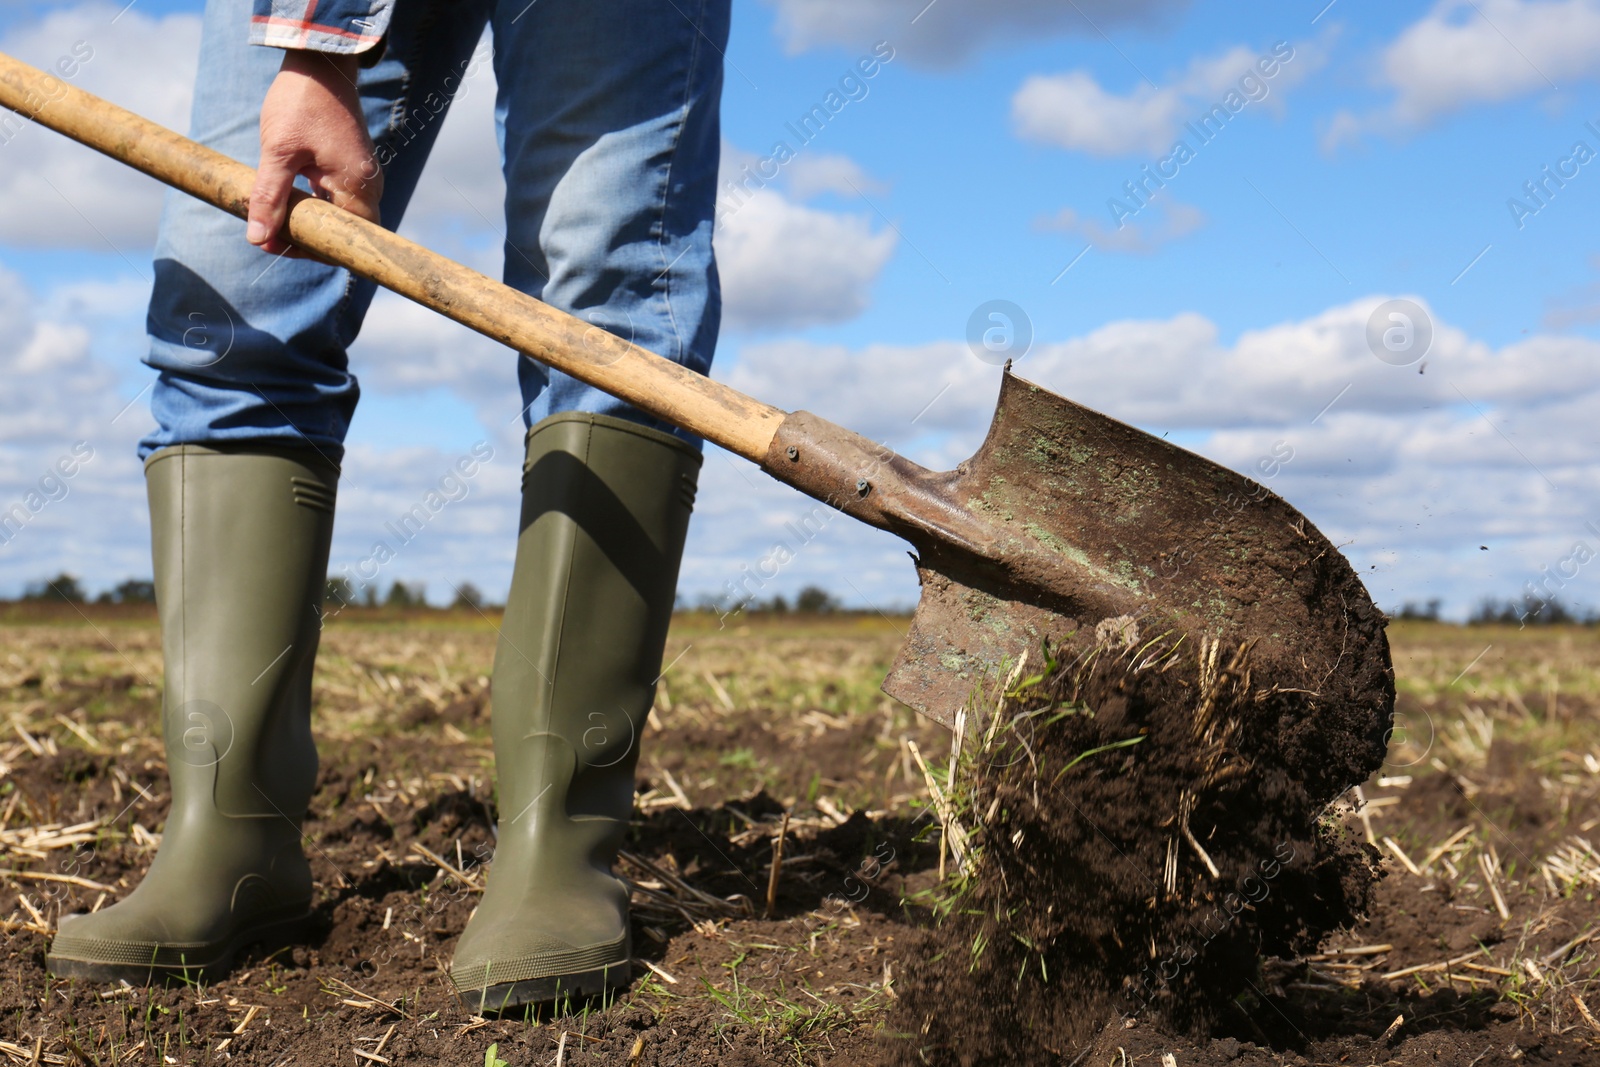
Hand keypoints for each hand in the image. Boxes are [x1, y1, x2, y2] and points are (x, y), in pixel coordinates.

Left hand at [247, 50, 381, 256]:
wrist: (320, 62)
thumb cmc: (301, 103)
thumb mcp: (278, 151)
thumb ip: (269, 197)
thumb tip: (257, 239)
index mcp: (357, 187)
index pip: (345, 241)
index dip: (312, 251)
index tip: (276, 245)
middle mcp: (368, 187)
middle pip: (343, 233)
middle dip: (306, 238)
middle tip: (268, 235)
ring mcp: (361, 177)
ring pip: (338, 217)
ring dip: (307, 222)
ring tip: (273, 219)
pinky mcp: (350, 167)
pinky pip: (336, 199)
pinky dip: (312, 205)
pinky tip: (286, 199)